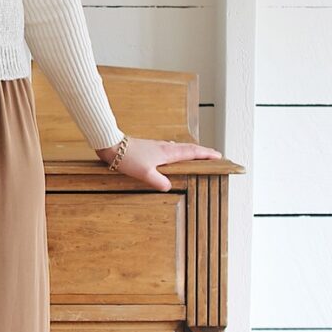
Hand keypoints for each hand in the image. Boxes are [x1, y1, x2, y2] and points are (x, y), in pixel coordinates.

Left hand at [97, 136, 224, 193]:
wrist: (112, 145)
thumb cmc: (128, 157)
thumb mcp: (144, 173)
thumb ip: (158, 181)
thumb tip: (169, 187)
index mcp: (167, 152)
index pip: (192, 152)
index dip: (206, 154)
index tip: (219, 156)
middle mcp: (165, 148)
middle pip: (189, 149)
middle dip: (203, 152)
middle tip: (215, 156)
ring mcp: (158, 147)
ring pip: (179, 148)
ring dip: (191, 152)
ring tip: (199, 157)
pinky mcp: (151, 148)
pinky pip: (170, 150)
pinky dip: (179, 152)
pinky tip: (174, 156)